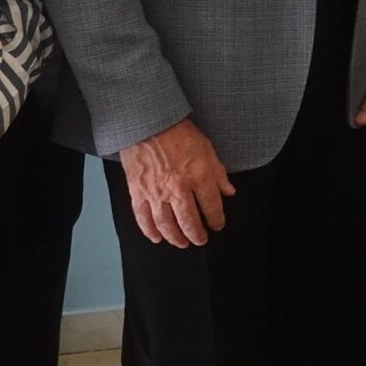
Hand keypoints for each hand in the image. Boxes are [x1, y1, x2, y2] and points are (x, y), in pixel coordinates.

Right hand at [119, 117, 235, 248]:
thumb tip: (228, 192)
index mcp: (198, 176)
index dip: (217, 220)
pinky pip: (143, 218)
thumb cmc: (178, 133)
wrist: (147, 123)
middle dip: (197, 235)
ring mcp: (156, 192)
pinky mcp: (138, 192)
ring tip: (182, 243)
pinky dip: (150, 231)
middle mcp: (178, 188)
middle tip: (200, 240)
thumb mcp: (207, 148)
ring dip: (175, 238)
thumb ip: (218, 173)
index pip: (212, 207)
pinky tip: (157, 238)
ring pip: (167, 225)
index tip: (218, 225)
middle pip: (189, 221)